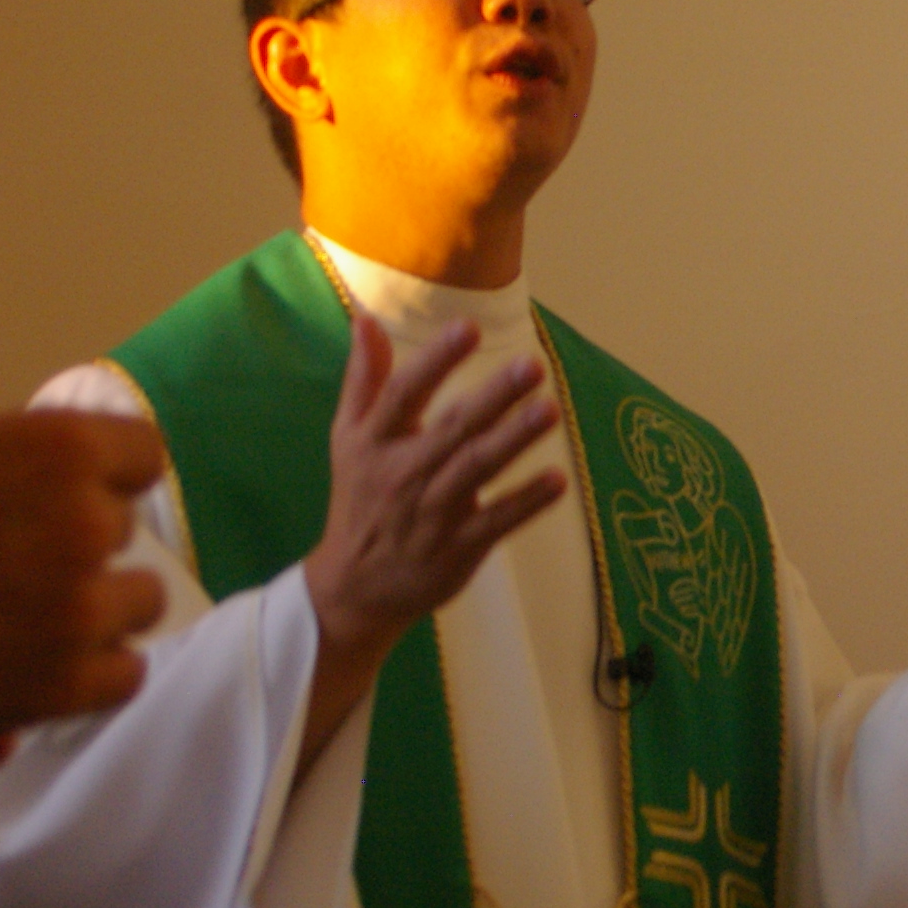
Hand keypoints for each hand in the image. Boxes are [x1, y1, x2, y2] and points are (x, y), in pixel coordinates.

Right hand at [299, 315, 563, 758]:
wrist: (353, 588)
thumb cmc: (359, 500)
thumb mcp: (349, 438)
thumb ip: (364, 379)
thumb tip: (367, 318)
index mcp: (374, 443)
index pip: (403, 394)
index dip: (436, 361)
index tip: (469, 328)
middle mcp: (403, 474)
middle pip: (451, 429)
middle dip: (493, 397)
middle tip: (532, 366)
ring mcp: (433, 513)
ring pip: (477, 471)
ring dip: (514, 440)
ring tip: (549, 410)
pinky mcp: (459, 548)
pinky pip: (497, 521)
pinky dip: (526, 502)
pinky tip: (557, 480)